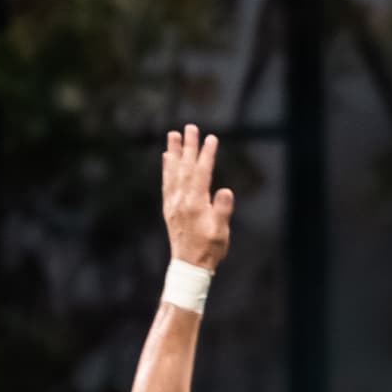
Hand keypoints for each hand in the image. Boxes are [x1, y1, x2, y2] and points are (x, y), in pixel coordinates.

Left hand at [162, 126, 235, 268]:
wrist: (189, 265)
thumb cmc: (209, 248)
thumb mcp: (221, 232)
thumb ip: (222, 210)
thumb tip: (225, 191)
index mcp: (195, 204)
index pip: (201, 173)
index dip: (207, 155)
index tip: (211, 138)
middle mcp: (180, 200)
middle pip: (185, 168)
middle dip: (188, 146)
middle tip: (190, 127)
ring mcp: (173, 203)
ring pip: (172, 172)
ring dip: (174, 152)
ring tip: (173, 135)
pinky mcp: (169, 207)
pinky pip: (166, 182)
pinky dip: (166, 168)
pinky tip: (167, 158)